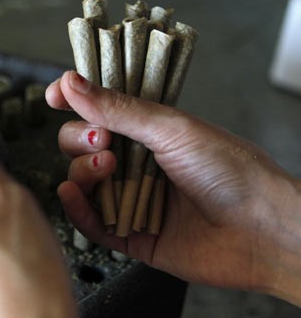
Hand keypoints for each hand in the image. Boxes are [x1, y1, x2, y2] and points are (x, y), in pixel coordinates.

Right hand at [46, 70, 300, 305]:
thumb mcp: (171, 129)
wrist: (263, 230)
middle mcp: (136, 163)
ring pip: (82, 182)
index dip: (75, 101)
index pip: (100, 111)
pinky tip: (72, 194)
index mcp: (149, 132)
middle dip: (81, 139)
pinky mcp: (129, 236)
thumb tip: (71, 81)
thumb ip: (118, 109)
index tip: (54, 96)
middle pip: (83, 145)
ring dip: (82, 172)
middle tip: (101, 141)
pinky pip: (90, 223)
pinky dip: (76, 209)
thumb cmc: (230, 170)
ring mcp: (131, 199)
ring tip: (104, 170)